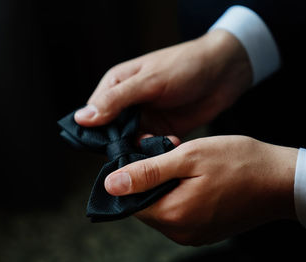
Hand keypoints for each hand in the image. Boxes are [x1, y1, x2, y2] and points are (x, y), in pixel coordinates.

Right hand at [74, 30, 251, 135]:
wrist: (222, 73)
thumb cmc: (184, 66)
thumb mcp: (149, 81)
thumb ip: (117, 100)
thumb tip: (83, 118)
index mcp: (117, 85)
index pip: (95, 115)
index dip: (98, 133)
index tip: (110, 147)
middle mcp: (128, 104)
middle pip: (112, 133)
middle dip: (122, 145)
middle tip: (137, 152)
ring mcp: (146, 119)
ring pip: (132, 143)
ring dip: (142, 149)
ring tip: (158, 146)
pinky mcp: (163, 130)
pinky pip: (152, 146)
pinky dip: (158, 150)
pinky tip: (171, 146)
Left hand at [104, 136, 297, 244]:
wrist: (281, 181)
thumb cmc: (240, 162)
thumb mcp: (190, 156)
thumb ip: (148, 172)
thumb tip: (111, 185)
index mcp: (173, 214)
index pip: (130, 201)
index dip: (133, 175)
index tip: (151, 154)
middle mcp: (181, 232)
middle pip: (147, 205)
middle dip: (153, 179)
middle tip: (175, 154)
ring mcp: (195, 235)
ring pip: (164, 208)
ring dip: (169, 185)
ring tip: (191, 165)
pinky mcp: (207, 232)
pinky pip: (182, 214)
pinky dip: (183, 195)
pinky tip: (201, 179)